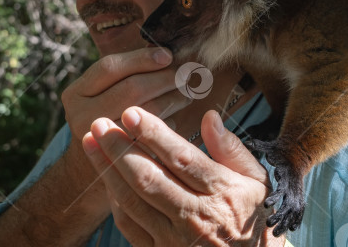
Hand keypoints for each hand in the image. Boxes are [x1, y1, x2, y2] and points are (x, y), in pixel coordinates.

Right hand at [60, 47, 191, 210]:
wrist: (88, 167)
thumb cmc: (106, 118)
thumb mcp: (102, 94)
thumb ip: (125, 75)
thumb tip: (166, 54)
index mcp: (76, 93)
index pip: (110, 67)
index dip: (141, 59)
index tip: (168, 55)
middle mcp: (80, 116)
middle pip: (131, 88)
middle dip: (164, 78)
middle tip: (186, 74)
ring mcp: (98, 140)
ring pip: (145, 111)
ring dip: (172, 98)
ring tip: (189, 91)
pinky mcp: (118, 158)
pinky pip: (151, 135)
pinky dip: (167, 123)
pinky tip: (177, 115)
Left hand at [82, 107, 285, 246]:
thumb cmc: (254, 216)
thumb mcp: (257, 180)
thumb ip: (231, 148)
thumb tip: (209, 116)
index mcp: (222, 192)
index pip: (181, 158)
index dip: (153, 134)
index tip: (132, 112)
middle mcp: (197, 216)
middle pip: (149, 178)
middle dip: (120, 148)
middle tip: (100, 123)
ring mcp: (176, 238)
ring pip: (133, 201)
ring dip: (108, 170)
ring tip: (91, 141)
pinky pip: (130, 225)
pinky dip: (114, 199)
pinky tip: (105, 176)